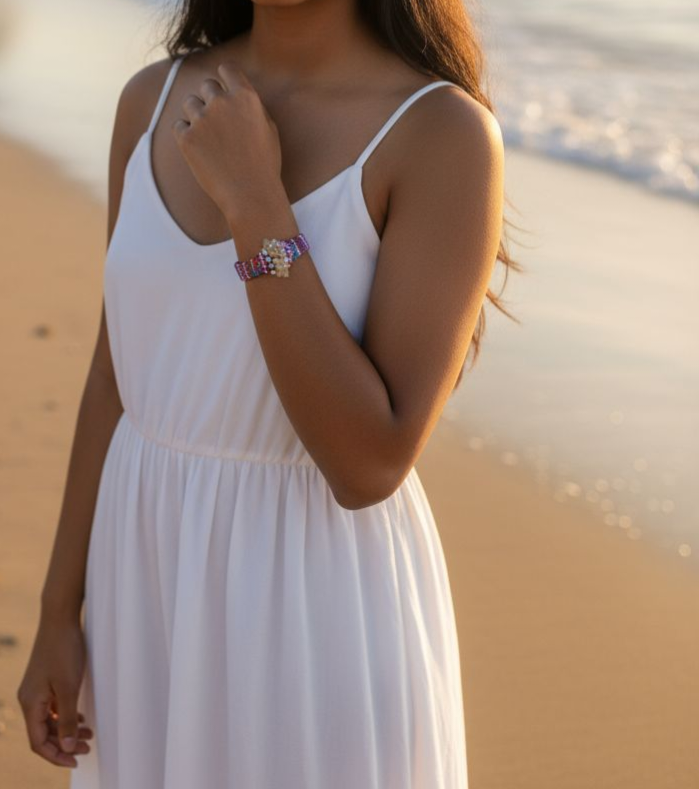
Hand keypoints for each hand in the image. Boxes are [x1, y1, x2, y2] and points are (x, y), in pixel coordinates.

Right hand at [17, 619, 92, 767]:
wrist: (60, 619)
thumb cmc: (64, 651)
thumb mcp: (68, 687)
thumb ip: (66, 718)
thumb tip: (65, 747)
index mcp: (30, 703)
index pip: (38, 741)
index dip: (56, 755)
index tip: (76, 761)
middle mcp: (29, 699)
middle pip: (43, 733)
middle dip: (64, 744)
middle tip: (88, 747)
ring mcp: (36, 689)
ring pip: (49, 720)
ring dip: (66, 730)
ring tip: (89, 734)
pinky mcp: (45, 680)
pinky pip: (52, 707)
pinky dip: (65, 716)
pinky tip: (81, 718)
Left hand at [172, 61, 284, 221]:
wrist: (251, 196)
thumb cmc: (264, 165)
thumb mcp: (269, 129)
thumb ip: (252, 105)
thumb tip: (236, 90)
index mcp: (246, 97)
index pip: (226, 69)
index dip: (224, 78)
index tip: (224, 88)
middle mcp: (222, 102)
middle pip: (206, 86)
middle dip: (211, 101)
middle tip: (219, 125)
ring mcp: (202, 120)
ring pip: (190, 104)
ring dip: (197, 117)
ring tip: (211, 141)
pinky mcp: (186, 138)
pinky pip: (179, 126)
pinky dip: (187, 136)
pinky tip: (202, 152)